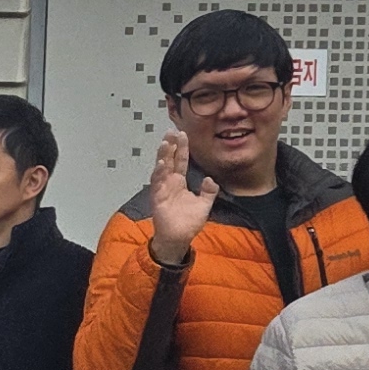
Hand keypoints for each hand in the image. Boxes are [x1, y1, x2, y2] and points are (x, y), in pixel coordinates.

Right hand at [144, 131, 216, 266]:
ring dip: (162, 155)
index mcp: (179, 182)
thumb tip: (211, 179)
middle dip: (170, 145)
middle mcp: (169, 183)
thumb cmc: (189, 222)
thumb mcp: (204, 204)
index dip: (182, 148)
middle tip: (171, 131)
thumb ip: (209, 191)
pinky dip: (159, 173)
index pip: (180, 161)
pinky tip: (161, 163)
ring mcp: (162, 189)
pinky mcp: (157, 198)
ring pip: (161, 168)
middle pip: (169, 160)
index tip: (182, 134)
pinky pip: (157, 183)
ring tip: (165, 142)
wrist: (179, 238)